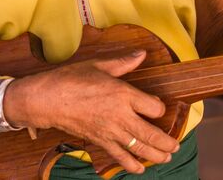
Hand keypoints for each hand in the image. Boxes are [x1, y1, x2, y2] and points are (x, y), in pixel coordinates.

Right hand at [3, 50, 179, 174]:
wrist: (47, 99)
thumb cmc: (71, 79)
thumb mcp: (99, 66)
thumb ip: (124, 63)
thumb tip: (141, 54)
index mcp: (123, 94)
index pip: (154, 107)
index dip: (160, 107)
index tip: (159, 106)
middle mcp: (120, 115)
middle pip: (151, 134)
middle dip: (166, 142)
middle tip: (175, 145)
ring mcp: (110, 131)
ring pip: (138, 148)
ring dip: (155, 155)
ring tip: (166, 157)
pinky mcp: (99, 141)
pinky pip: (119, 156)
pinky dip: (131, 165)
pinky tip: (139, 168)